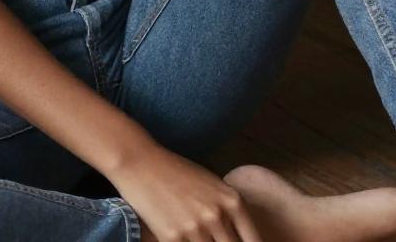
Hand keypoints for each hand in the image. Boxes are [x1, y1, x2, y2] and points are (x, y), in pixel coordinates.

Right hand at [108, 141, 263, 241]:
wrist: (141, 162)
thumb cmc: (177, 172)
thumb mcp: (212, 185)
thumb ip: (229, 210)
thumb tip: (241, 237)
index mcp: (232, 201)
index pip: (254, 241)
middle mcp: (218, 216)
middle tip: (215, 241)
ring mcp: (196, 229)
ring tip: (197, 238)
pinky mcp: (173, 238)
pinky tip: (183, 239)